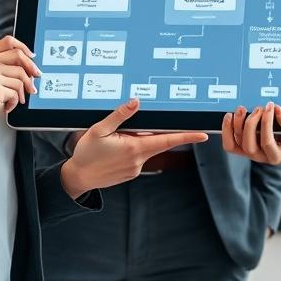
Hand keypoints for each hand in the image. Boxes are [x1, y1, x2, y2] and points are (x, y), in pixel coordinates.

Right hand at [0, 36, 39, 148]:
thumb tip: (27, 66)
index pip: (8, 41)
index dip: (24, 47)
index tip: (32, 56)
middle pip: (19, 56)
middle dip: (32, 68)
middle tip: (36, 78)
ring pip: (20, 77)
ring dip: (22, 92)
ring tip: (17, 99)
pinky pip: (15, 93)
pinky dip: (14, 102)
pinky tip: (7, 106)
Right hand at [59, 100, 208, 198]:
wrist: (78, 178)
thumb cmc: (87, 154)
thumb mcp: (99, 129)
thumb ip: (120, 115)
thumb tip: (136, 102)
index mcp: (134, 147)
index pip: (167, 140)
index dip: (187, 137)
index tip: (202, 135)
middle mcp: (138, 160)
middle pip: (154, 141)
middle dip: (147, 133)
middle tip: (125, 132)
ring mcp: (135, 169)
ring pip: (144, 149)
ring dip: (134, 141)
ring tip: (111, 142)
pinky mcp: (130, 173)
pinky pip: (136, 157)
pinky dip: (130, 150)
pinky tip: (112, 151)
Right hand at [221, 103, 280, 170]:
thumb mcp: (264, 133)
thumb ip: (252, 126)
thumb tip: (240, 107)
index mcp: (252, 151)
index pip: (231, 147)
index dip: (227, 131)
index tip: (229, 114)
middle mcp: (263, 157)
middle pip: (247, 145)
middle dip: (247, 124)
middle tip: (253, 108)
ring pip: (266, 142)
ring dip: (264, 122)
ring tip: (266, 107)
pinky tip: (278, 108)